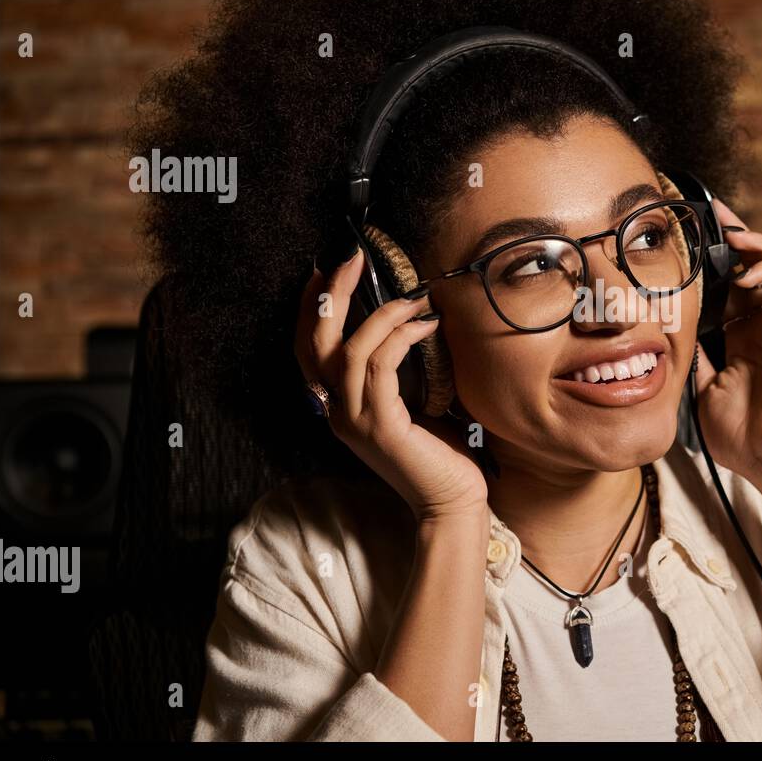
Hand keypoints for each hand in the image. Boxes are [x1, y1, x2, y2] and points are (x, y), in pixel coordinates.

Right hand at [294, 249, 489, 523]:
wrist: (452, 502)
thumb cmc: (440, 452)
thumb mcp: (415, 401)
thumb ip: (401, 369)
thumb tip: (415, 319)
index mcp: (339, 405)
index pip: (309, 349)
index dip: (311, 307)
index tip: (328, 269)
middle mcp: (337, 412)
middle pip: (316, 343)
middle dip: (332, 294)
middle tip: (353, 258)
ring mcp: (355, 421)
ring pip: (350, 351)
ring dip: (381, 315)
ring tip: (413, 297)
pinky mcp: (381, 427)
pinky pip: (380, 367)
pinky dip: (400, 338)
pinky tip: (425, 326)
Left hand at [692, 200, 761, 486]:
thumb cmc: (737, 433)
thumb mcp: (700, 386)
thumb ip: (692, 356)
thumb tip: (667, 332)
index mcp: (745, 337)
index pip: (734, 284)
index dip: (719, 258)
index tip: (694, 234)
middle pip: (758, 265)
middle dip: (738, 236)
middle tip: (714, 214)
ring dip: (758, 245)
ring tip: (733, 236)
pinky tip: (746, 271)